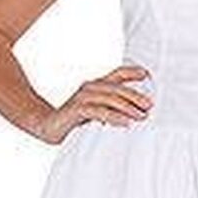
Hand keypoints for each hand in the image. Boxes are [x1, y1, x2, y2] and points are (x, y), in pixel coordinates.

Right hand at [36, 64, 153, 143]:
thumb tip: (137, 112)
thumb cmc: (74, 119)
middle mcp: (89, 87)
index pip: (117, 74)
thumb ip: (112, 107)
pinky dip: (113, 117)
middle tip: (149, 106)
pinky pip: (98, 112)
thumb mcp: (96, 111)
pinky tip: (125, 123)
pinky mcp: (76, 110)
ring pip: (109, 99)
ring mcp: (82, 97)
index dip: (132, 72)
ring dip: (127, 107)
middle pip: (117, 88)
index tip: (148, 75)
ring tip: (141, 116)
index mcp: (96, 85)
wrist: (47, 126)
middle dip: (135, 96)